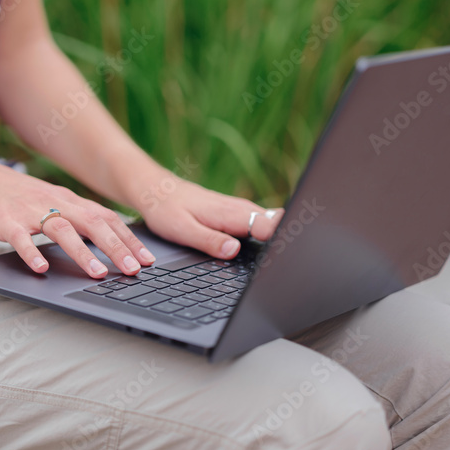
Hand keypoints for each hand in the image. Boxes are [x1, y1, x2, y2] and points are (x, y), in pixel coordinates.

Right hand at [0, 160, 155, 277]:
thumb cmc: (14, 195)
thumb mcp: (49, 200)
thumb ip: (75, 216)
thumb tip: (107, 238)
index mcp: (67, 199)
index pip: (106, 218)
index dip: (129, 238)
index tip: (148, 259)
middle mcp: (53, 202)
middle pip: (92, 223)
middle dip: (117, 247)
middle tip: (135, 270)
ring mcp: (29, 211)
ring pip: (62, 230)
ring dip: (83, 253)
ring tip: (98, 274)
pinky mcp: (5, 222)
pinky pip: (20, 239)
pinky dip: (32, 253)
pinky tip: (41, 269)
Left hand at [138, 174, 283, 259]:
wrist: (156, 189)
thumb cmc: (166, 209)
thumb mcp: (183, 230)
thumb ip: (210, 241)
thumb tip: (234, 251)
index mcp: (231, 214)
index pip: (271, 225)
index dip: (284, 240)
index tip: (288, 255)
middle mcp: (240, 209)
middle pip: (279, 222)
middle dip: (290, 238)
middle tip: (293, 260)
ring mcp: (240, 209)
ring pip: (271, 221)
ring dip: (281, 235)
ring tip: (288, 256)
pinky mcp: (235, 212)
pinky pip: (260, 222)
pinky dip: (268, 233)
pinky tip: (269, 247)